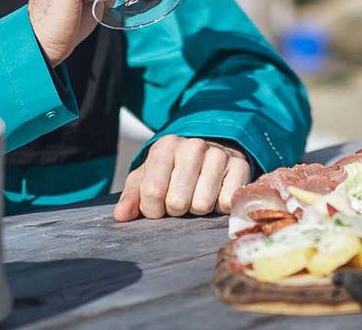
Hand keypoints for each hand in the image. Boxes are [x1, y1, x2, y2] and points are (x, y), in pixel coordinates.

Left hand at [113, 136, 251, 220]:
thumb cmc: (173, 170)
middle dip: (176, 210)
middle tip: (180, 200)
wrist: (212, 150)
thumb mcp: (148, 178)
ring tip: (197, 195)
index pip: (152, 192)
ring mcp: (219, 155)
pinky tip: (216, 194)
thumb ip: (132, 196)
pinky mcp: (240, 166)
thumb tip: (121, 216)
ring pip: (202, 205)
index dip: (153, 209)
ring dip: (198, 209)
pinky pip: (226, 203)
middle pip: (178, 202)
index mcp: (166, 147)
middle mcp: (193, 146)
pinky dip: (219, 207)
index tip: (158, 205)